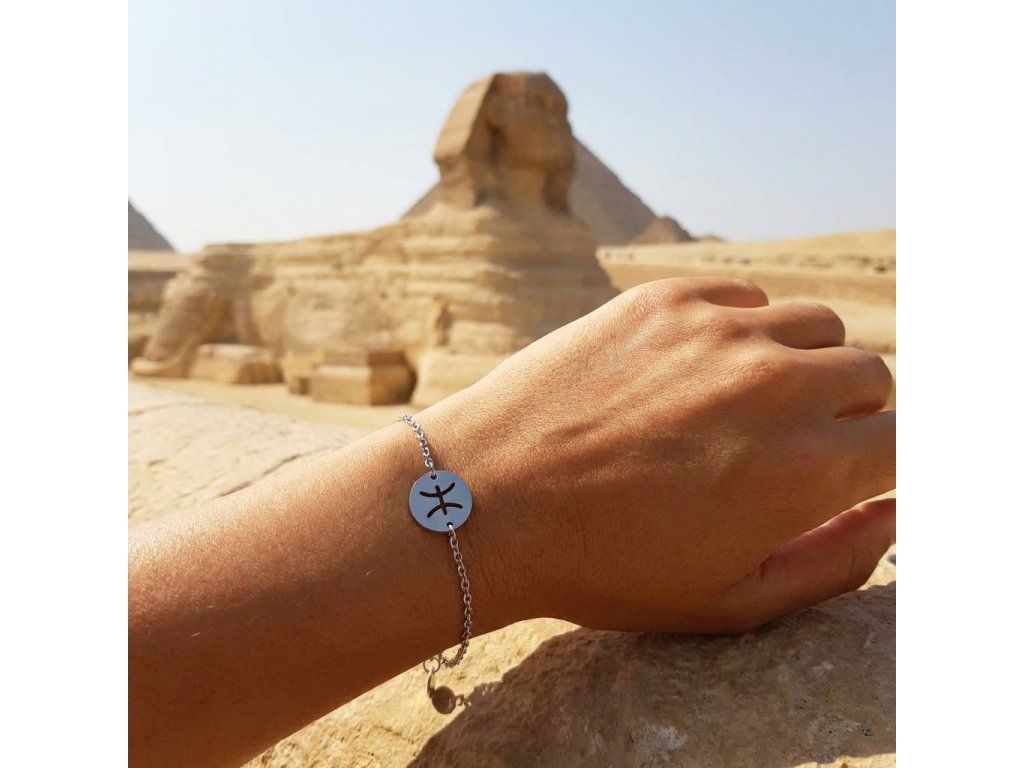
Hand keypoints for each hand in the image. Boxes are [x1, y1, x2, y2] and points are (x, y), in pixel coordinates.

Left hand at [422, 278, 894, 633]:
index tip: (853, 474)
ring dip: (804, 363)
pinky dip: (743, 330)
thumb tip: (895, 512)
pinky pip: (745, 296)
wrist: (484, 500)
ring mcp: (720, 329)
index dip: (884, 463)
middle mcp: (777, 384)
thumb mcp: (731, 599)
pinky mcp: (664, 297)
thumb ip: (837, 560)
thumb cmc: (604, 564)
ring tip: (747, 405)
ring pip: (815, 325)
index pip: (905, 442)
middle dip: (852, 413)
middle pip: (870, 374)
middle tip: (793, 446)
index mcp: (807, 467)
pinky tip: (696, 370)